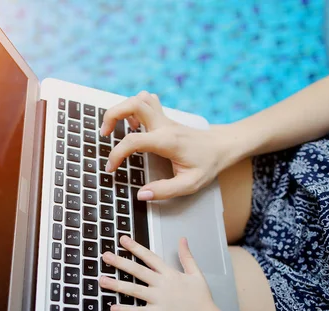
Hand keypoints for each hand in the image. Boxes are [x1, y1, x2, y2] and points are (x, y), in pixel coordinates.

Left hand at [99, 235, 220, 310]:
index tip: (123, 240)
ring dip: (116, 284)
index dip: (135, 247)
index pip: (149, 257)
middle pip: (137, 270)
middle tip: (105, 256)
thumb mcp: (196, 274)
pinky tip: (113, 308)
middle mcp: (162, 284)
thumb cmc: (202, 299)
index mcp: (170, 274)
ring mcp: (158, 299)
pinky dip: (125, 310)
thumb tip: (183, 240)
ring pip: (133, 290)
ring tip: (101, 280)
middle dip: (120, 262)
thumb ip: (187, 256)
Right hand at [100, 91, 234, 199]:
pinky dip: (133, 108)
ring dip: (122, 108)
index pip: (133, 141)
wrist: (223, 146)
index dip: (116, 155)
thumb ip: (164, 191)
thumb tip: (141, 194)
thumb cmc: (207, 164)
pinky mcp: (164, 118)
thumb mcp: (190, 184)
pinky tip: (133, 125)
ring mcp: (164, 118)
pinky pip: (146, 102)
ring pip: (138, 98)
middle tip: (105, 134)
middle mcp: (164, 125)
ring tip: (117, 128)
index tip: (111, 168)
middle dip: (112, 115)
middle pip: (133, 103)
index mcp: (167, 141)